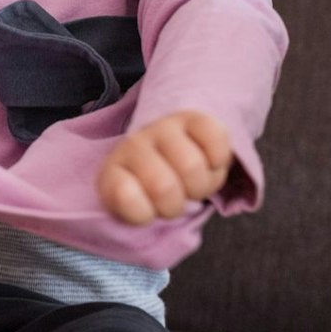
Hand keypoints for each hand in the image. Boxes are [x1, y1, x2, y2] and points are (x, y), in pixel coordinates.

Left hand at [96, 111, 232, 223]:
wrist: (170, 159)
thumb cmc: (153, 192)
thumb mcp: (138, 209)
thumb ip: (132, 209)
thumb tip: (130, 195)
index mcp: (113, 171)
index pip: (125, 197)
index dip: (145, 213)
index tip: (148, 208)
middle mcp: (134, 144)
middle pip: (164, 187)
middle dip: (177, 204)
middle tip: (175, 197)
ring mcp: (163, 128)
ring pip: (192, 166)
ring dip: (200, 185)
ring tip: (192, 182)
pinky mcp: (194, 118)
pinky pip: (214, 138)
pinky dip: (218, 159)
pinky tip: (209, 161)